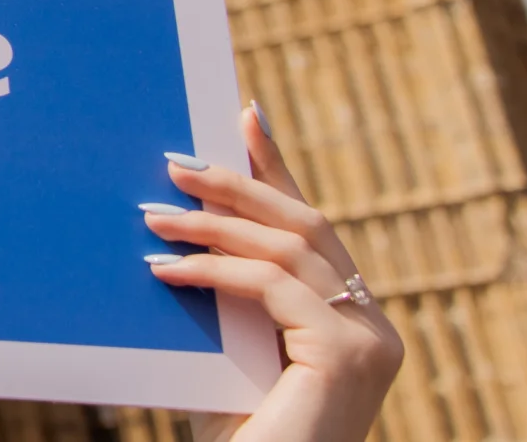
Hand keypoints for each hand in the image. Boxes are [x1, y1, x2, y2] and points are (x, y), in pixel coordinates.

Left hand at [145, 105, 402, 441]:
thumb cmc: (243, 439)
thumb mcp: (230, 358)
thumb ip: (228, 303)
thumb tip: (174, 233)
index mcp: (351, 323)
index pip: (312, 232)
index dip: (279, 170)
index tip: (245, 116)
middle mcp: (373, 327)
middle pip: (306, 226)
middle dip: (238, 185)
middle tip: (175, 163)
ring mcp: (369, 339)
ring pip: (289, 249)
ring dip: (213, 225)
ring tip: (153, 217)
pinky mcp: (347, 354)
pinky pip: (272, 287)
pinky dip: (215, 271)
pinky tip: (167, 270)